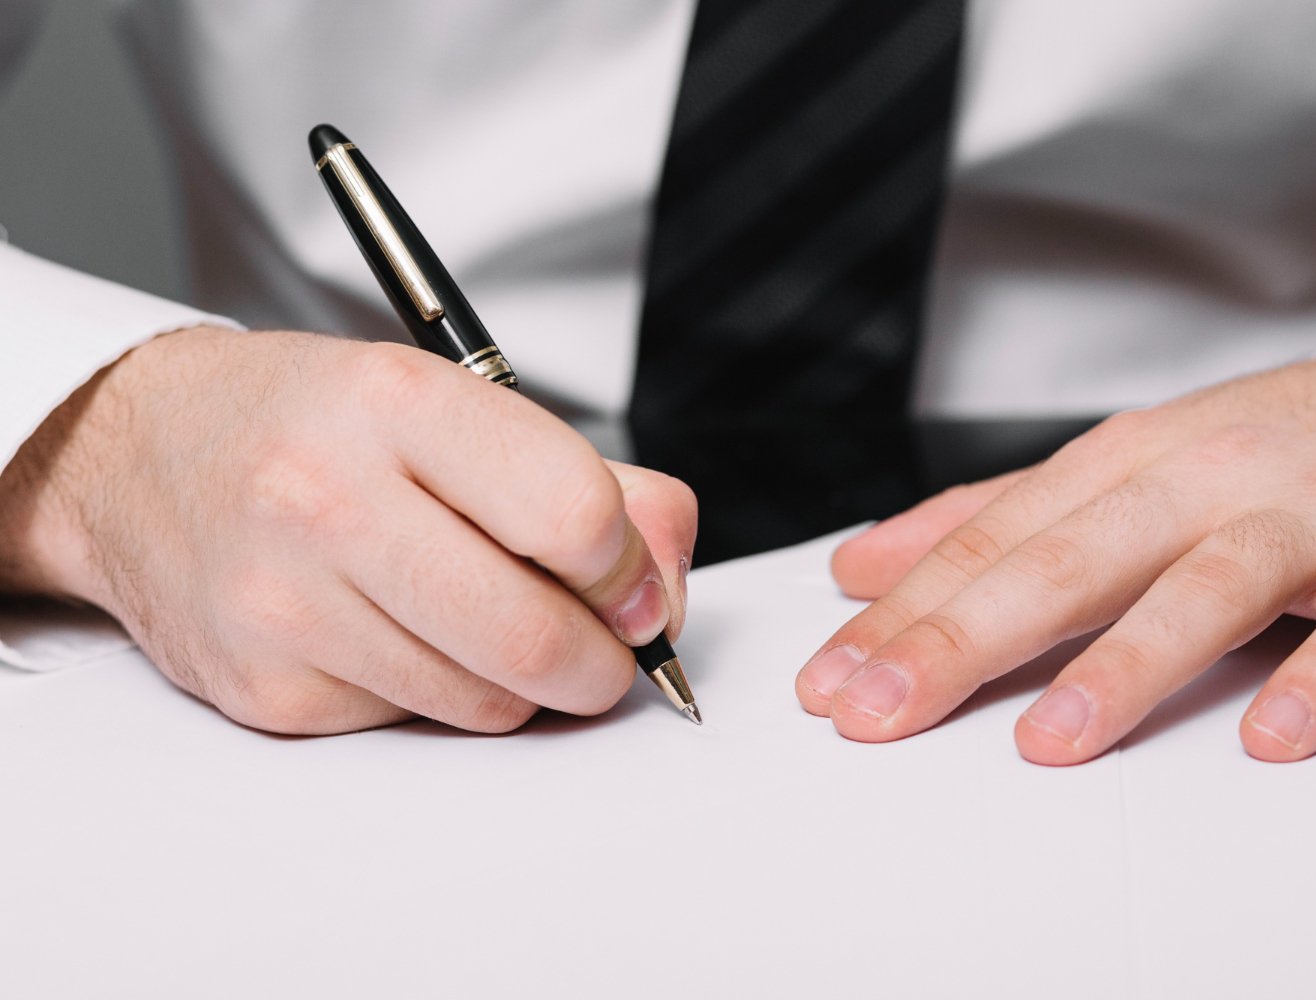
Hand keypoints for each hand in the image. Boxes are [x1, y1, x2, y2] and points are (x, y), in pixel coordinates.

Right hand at [0, 328, 695, 733]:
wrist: (139, 454)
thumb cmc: (317, 424)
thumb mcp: (456, 401)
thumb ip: (596, 481)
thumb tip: (667, 581)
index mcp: (398, 403)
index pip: (574, 513)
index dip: (631, 568)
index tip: (632, 583)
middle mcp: (327, 500)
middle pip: (536, 636)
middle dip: (603, 661)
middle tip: (602, 643)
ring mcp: (285, 605)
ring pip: (488, 702)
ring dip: (523, 682)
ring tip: (484, 617)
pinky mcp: (265, 691)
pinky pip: (414, 726)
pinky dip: (438, 695)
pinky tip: (398, 632)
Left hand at [796, 344, 1315, 762]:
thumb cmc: (1267, 446)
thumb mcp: (1117, 467)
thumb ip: (990, 519)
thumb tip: (862, 565)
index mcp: (1124, 461)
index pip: (992, 540)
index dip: (904, 613)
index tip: (831, 681)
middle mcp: (1204, 480)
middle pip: (1071, 559)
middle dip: (965, 638)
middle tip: (883, 711)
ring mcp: (1310, 517)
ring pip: (1208, 584)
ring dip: (1127, 662)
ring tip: (1050, 739)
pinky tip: (1272, 733)